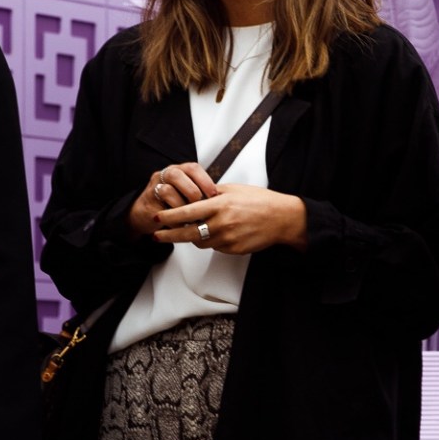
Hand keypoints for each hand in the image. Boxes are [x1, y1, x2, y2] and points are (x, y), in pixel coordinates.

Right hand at [130, 162, 219, 236]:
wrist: (148, 213)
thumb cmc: (174, 203)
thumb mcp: (190, 195)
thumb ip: (202, 194)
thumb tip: (220, 201)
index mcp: (181, 170)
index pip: (193, 168)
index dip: (204, 180)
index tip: (214, 195)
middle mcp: (166, 174)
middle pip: (178, 175)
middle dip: (192, 192)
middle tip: (199, 206)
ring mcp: (155, 186)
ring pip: (168, 190)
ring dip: (181, 205)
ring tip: (189, 217)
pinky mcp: (148, 201)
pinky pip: (161, 208)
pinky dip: (173, 218)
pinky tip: (180, 224)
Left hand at [153, 182, 307, 253]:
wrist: (281, 218)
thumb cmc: (259, 200)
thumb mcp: (233, 190)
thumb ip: (211, 194)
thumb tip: (193, 197)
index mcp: (219, 205)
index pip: (187, 212)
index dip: (169, 216)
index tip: (157, 217)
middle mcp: (221, 223)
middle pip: (187, 233)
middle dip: (169, 235)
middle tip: (156, 235)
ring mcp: (227, 239)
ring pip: (200, 242)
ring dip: (193, 237)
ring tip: (193, 229)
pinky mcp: (233, 249)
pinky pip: (215, 247)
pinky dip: (212, 240)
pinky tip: (220, 232)